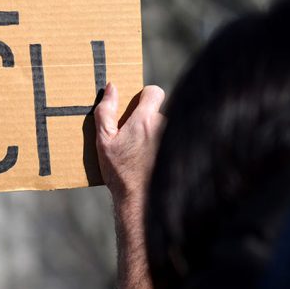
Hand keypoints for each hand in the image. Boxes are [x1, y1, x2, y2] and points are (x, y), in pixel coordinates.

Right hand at [94, 83, 164, 288]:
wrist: (141, 201)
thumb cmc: (119, 171)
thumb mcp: (104, 140)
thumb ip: (106, 111)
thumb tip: (112, 88)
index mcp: (145, 120)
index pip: (154, 91)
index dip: (146, 96)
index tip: (138, 107)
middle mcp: (165, 127)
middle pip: (161, 111)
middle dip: (150, 120)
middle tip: (137, 138)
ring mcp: (177, 140)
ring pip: (168, 128)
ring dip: (159, 135)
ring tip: (146, 154)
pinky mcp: (185, 152)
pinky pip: (177, 141)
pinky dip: (168, 147)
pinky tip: (156, 161)